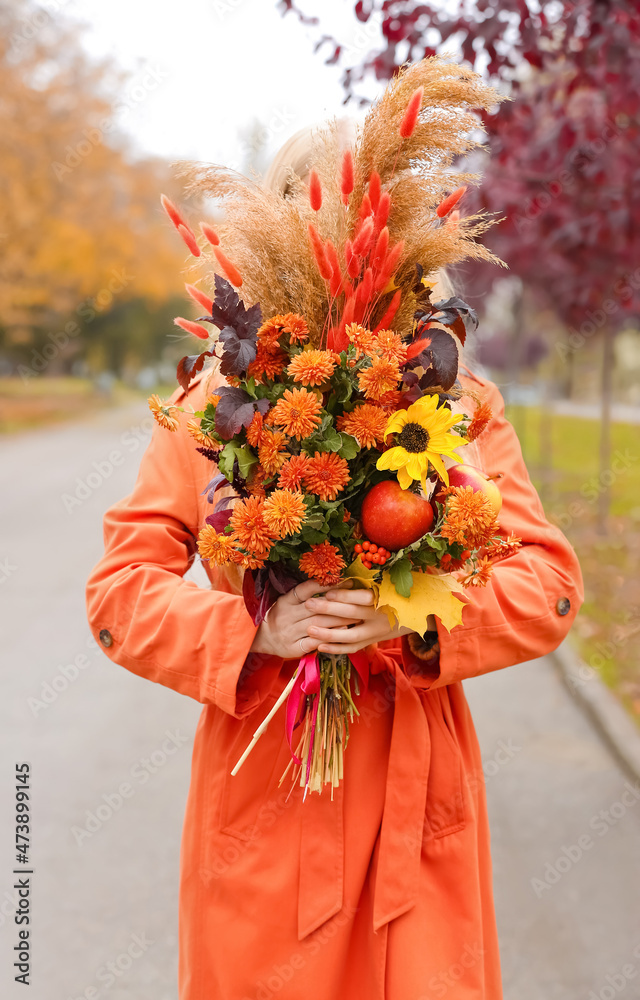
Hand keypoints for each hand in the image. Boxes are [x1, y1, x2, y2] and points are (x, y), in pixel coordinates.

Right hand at [250, 579, 363, 658]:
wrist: (262, 639)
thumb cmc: (280, 616)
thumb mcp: (287, 601)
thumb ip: (305, 593)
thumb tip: (331, 583)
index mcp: (286, 601)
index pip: (305, 589)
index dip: (325, 584)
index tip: (344, 580)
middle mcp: (287, 615)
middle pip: (316, 608)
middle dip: (339, 604)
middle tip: (358, 600)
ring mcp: (290, 632)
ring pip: (318, 624)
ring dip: (338, 620)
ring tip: (356, 615)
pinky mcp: (294, 647)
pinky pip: (314, 642)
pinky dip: (329, 637)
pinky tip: (342, 632)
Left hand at [301, 581, 424, 655]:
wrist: (421, 614)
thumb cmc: (401, 592)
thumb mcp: (391, 584)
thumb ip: (370, 582)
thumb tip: (343, 575)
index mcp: (386, 599)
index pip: (364, 598)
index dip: (346, 595)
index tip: (327, 591)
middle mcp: (381, 617)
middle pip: (353, 615)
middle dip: (329, 610)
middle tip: (309, 604)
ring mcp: (377, 632)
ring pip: (351, 636)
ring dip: (329, 634)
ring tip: (310, 629)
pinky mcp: (373, 641)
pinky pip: (354, 648)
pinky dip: (337, 649)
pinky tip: (319, 647)